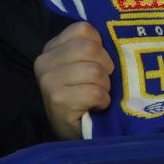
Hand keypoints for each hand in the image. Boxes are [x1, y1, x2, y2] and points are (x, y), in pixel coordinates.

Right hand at [34, 22, 112, 140]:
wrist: (78, 134)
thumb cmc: (87, 95)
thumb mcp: (85, 64)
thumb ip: (93, 47)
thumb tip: (118, 33)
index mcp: (52, 47)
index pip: (84, 29)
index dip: (101, 47)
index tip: (97, 64)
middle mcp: (44, 61)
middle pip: (91, 49)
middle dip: (106, 68)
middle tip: (101, 83)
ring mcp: (48, 81)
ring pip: (95, 70)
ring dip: (105, 87)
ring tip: (98, 96)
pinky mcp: (57, 101)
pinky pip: (95, 92)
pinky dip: (103, 101)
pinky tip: (95, 106)